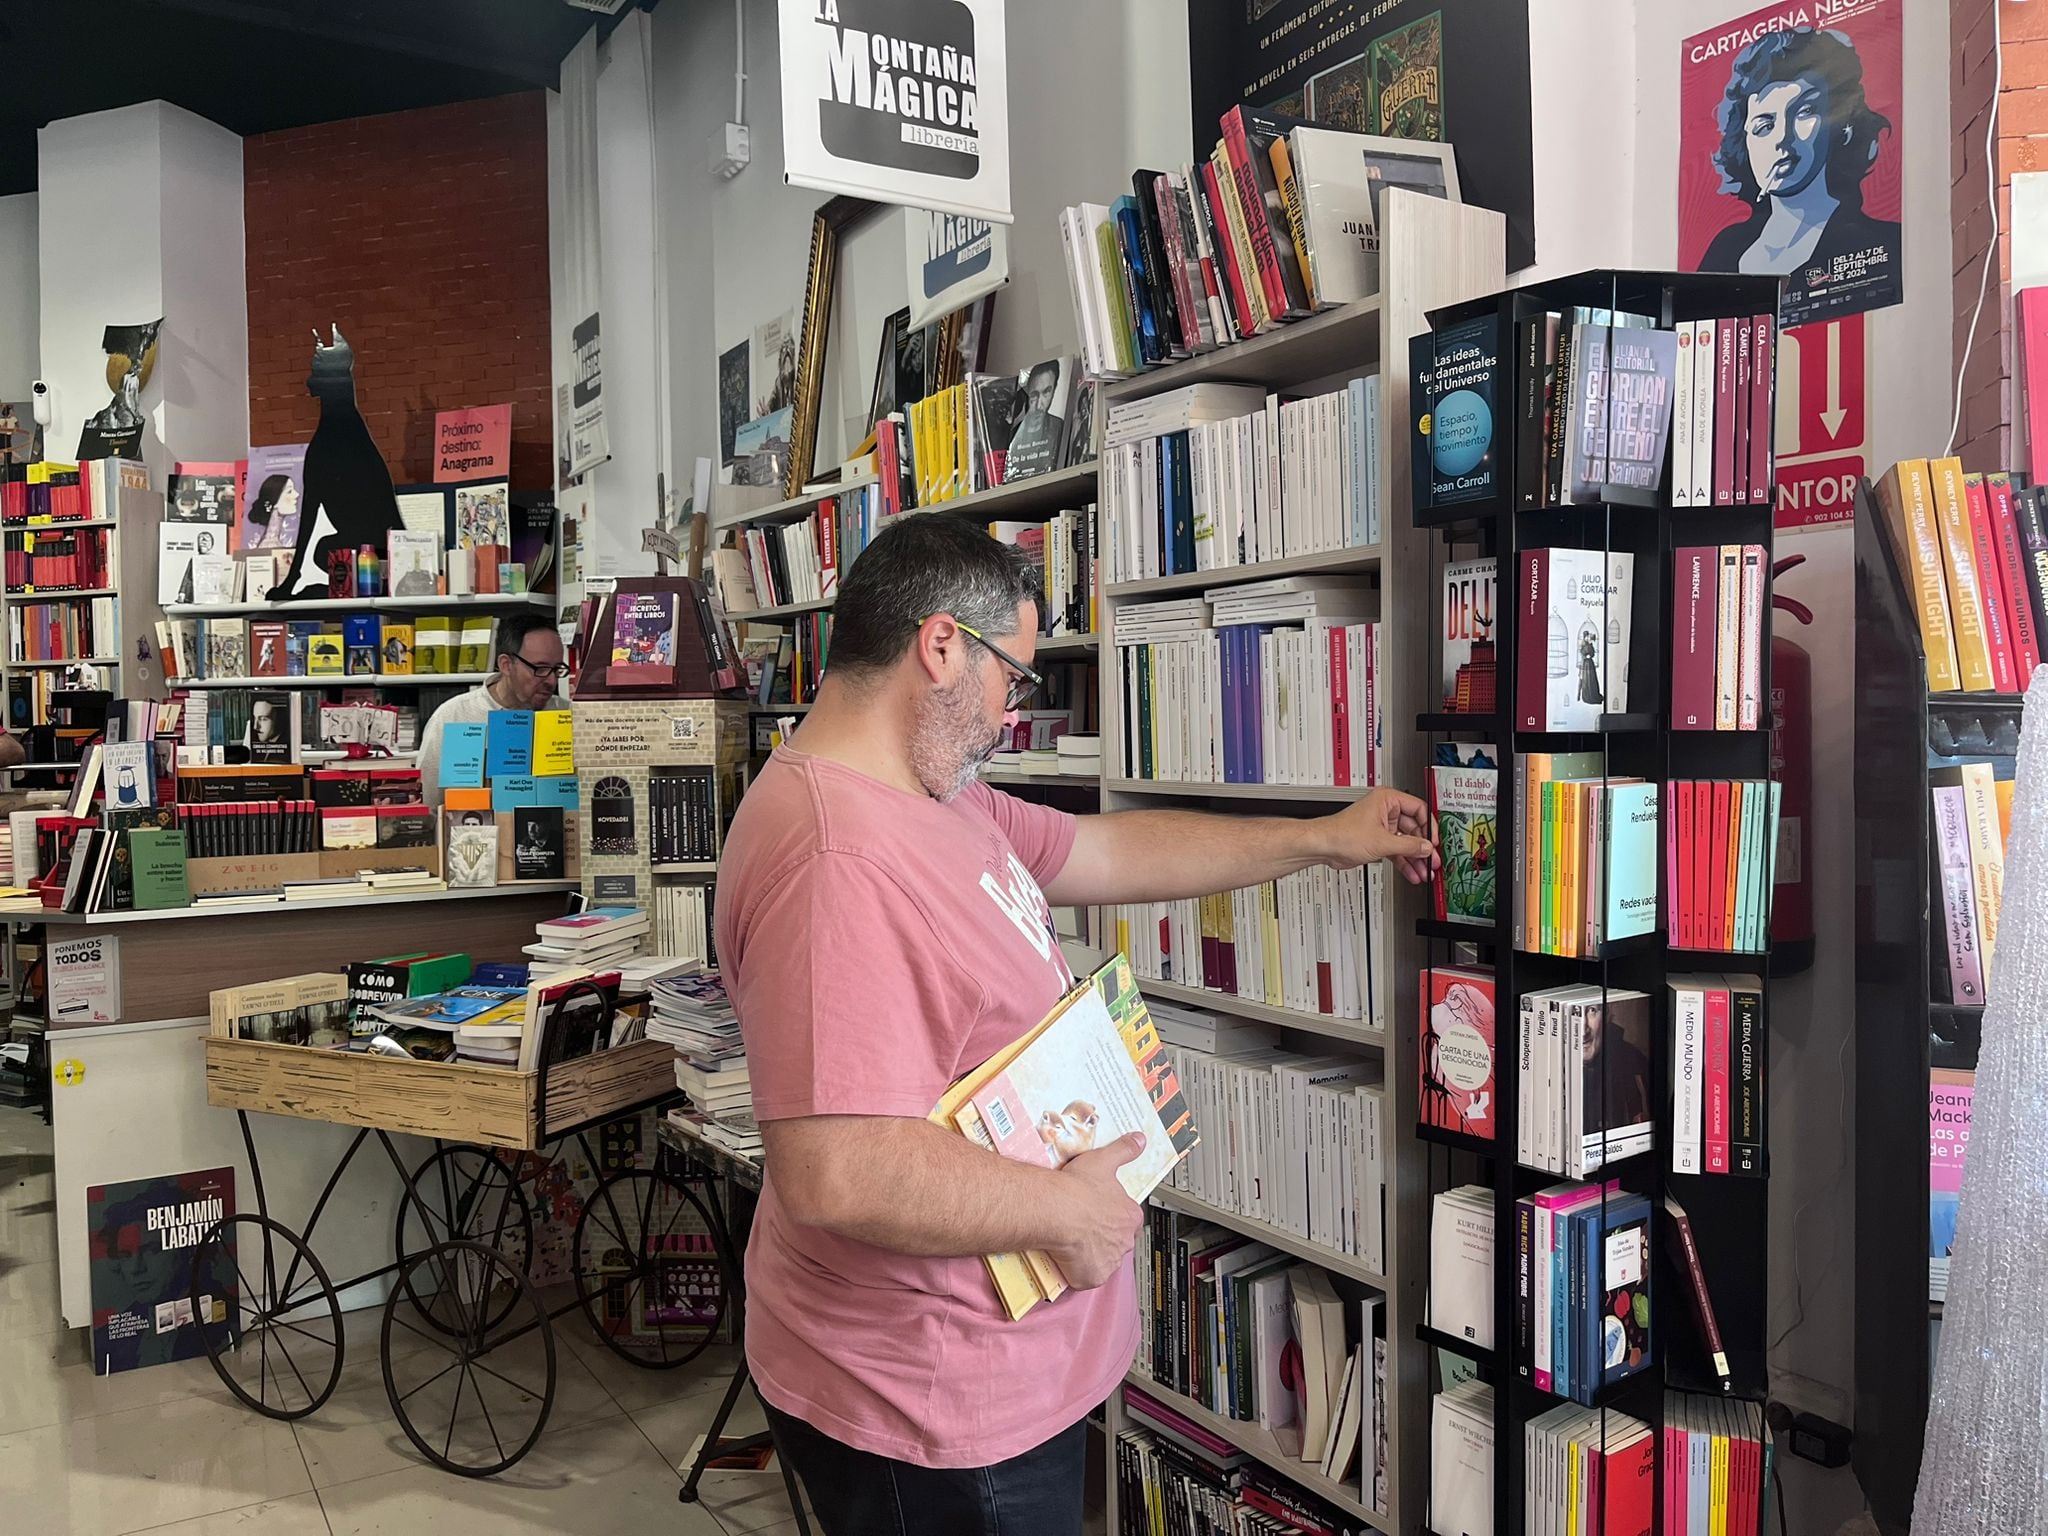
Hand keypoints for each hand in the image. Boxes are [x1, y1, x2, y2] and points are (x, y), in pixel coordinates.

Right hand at [1045, 1132, 1145, 1289]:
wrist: (1055, 1210)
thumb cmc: (1077, 1188)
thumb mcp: (1104, 1160)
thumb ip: (1124, 1150)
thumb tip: (1139, 1140)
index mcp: (1130, 1216)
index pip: (1128, 1218)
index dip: (1112, 1215)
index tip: (1098, 1211)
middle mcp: (1124, 1241)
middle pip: (1116, 1241)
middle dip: (1102, 1236)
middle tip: (1082, 1226)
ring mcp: (1108, 1262)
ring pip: (1101, 1259)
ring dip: (1089, 1254)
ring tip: (1071, 1241)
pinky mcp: (1091, 1277)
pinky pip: (1085, 1277)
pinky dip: (1076, 1272)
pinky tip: (1065, 1259)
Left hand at [1321, 786, 1439, 885]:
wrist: (1323, 846)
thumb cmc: (1342, 834)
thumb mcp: (1383, 841)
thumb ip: (1409, 845)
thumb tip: (1426, 847)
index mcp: (1387, 799)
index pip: (1419, 809)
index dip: (1429, 826)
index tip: (1434, 841)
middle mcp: (1385, 810)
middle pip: (1414, 828)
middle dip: (1423, 847)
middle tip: (1432, 860)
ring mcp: (1382, 826)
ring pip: (1406, 842)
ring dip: (1415, 858)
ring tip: (1425, 871)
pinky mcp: (1377, 840)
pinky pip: (1397, 850)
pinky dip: (1404, 862)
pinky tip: (1412, 873)